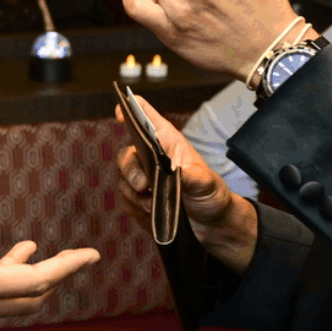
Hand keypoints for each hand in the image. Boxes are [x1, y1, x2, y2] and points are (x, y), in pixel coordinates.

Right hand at [114, 99, 236, 239]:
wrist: (211, 221)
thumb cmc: (210, 193)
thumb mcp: (206, 181)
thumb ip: (190, 176)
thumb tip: (173, 172)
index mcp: (168, 141)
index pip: (146, 117)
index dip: (132, 109)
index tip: (121, 111)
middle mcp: (151, 156)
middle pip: (127, 154)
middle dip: (130, 170)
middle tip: (143, 185)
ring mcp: (142, 177)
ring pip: (123, 180)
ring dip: (135, 195)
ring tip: (152, 205)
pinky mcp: (138, 199)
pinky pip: (126, 200)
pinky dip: (136, 208)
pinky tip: (150, 212)